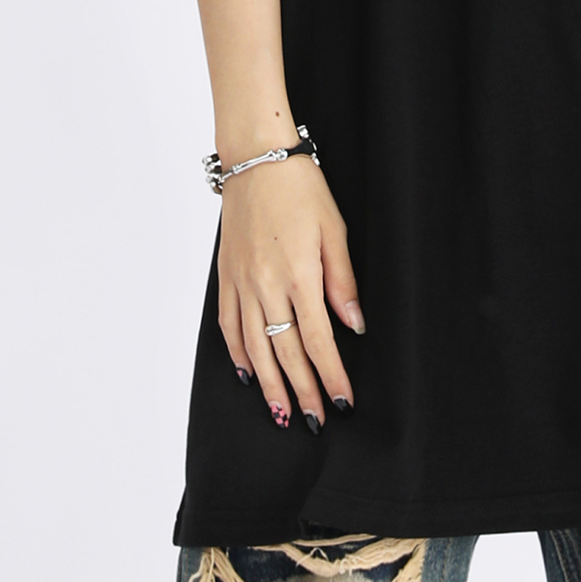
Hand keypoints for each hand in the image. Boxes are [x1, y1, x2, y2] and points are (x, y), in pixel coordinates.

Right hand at [216, 155, 364, 431]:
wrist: (255, 160)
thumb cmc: (301, 189)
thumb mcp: (335, 229)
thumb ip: (343, 281)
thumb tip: (354, 324)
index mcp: (299, 275)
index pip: (318, 340)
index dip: (330, 375)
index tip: (342, 402)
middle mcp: (266, 286)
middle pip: (286, 352)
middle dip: (303, 391)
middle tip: (316, 421)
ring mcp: (241, 283)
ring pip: (255, 347)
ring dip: (270, 384)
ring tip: (282, 413)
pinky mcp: (226, 277)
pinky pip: (229, 326)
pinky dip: (239, 354)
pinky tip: (249, 374)